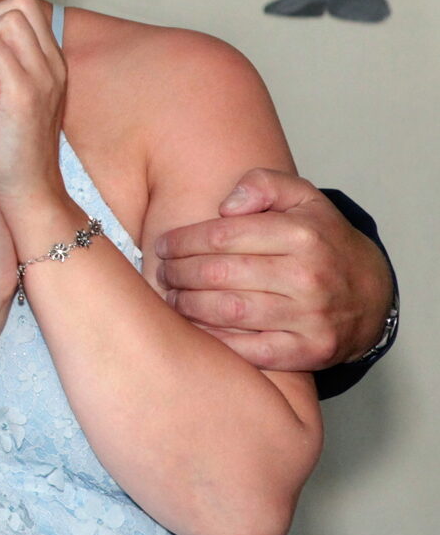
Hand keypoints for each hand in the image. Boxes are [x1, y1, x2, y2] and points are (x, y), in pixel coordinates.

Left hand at [0, 0, 66, 206]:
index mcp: (52, 61)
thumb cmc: (11, 145)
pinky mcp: (24, 96)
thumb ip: (7, 64)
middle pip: (19, 3)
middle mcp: (54, 64)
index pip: (27, 4)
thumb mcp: (12, 95)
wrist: (27, 189)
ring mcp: (43, 78)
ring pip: (6, 23)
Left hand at [154, 169, 395, 370]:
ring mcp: (310, 317)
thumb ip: (263, 184)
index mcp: (301, 235)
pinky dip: (215, 339)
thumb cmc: (323, 240)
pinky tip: (195, 328)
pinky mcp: (310, 350)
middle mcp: (308, 276)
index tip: (163, 246)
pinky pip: (250, 349)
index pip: (222, 236)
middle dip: (179, 273)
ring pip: (228, 310)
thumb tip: (225, 206)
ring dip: (188, 305)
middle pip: (219, 274)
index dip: (183, 241)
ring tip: (172, 297)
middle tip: (163, 273)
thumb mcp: (302, 196)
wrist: (371, 293)